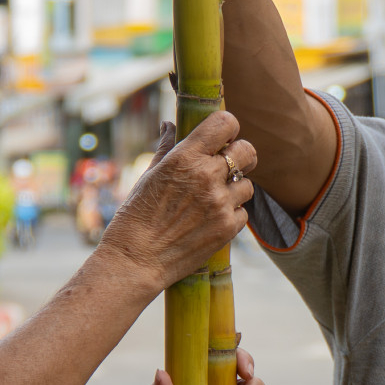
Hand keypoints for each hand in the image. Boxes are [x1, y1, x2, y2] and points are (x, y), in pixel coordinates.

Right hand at [97, 112, 256, 291]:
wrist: (136, 260)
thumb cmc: (136, 216)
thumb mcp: (148, 175)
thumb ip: (166, 148)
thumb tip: (169, 125)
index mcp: (185, 158)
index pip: (225, 123)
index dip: (228, 127)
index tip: (223, 138)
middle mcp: (207, 176)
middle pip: (247, 151)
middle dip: (241, 155)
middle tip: (230, 166)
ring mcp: (220, 203)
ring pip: (248, 184)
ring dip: (235, 189)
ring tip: (213, 199)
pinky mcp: (227, 228)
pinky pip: (243, 213)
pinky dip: (231, 215)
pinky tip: (210, 220)